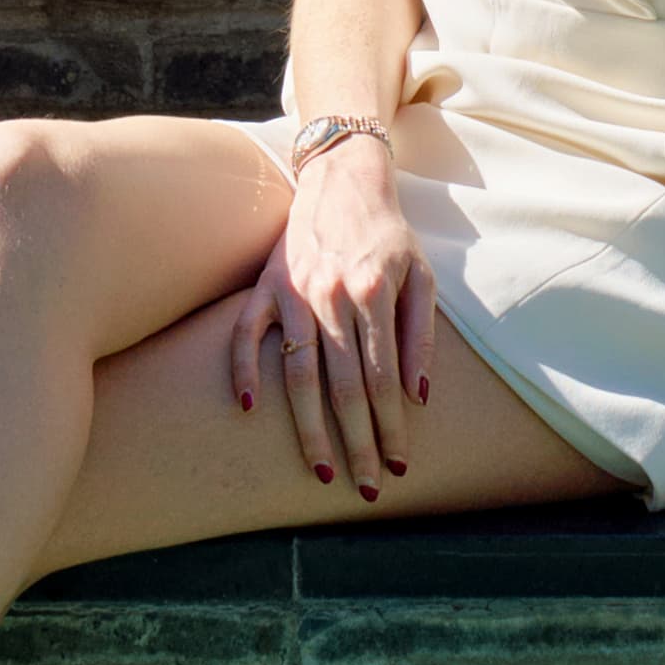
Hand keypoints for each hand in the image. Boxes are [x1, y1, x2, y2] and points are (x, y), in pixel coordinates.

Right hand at [230, 140, 433, 497]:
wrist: (344, 178)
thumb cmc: (390, 235)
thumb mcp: (422, 277)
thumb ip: (419, 336)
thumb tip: (418, 397)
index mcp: (375, 295)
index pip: (383, 379)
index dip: (392, 426)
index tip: (400, 464)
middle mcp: (332, 297)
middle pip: (343, 388)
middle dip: (357, 443)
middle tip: (367, 486)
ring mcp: (294, 293)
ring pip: (297, 373)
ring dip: (308, 427)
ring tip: (320, 470)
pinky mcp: (265, 287)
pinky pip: (245, 334)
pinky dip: (243, 370)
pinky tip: (248, 409)